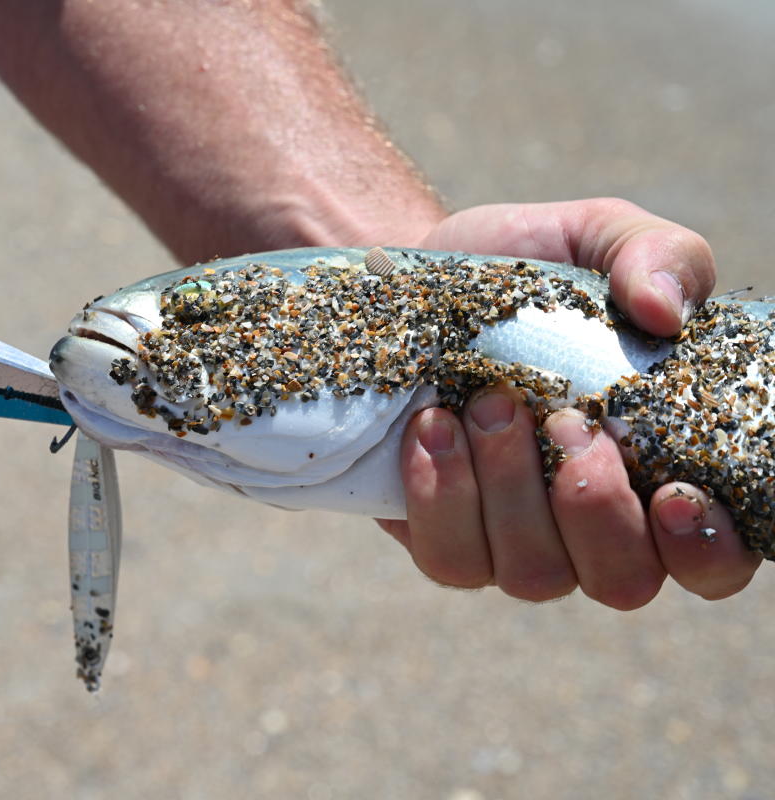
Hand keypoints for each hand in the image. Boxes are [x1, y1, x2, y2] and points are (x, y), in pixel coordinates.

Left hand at [378, 199, 761, 607]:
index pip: (714, 557)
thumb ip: (657, 254)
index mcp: (661, 470)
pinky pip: (450, 558)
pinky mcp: (442, 538)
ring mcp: (514, 542)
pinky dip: (441, 495)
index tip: (674, 490)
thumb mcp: (597, 236)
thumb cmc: (526, 271)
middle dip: (593, 506)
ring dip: (511, 491)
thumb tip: (665, 310)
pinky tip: (432, 427)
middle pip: (622, 581)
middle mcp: (594, 528)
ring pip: (533, 575)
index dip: (706, 545)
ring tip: (489, 405)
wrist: (415, 283)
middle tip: (565, 420)